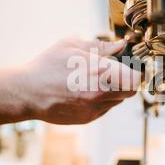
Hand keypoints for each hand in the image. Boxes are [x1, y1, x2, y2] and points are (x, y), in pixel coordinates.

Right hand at [21, 38, 140, 123]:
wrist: (27, 92)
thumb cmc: (48, 65)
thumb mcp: (72, 46)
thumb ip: (101, 46)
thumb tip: (120, 45)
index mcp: (100, 72)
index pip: (136, 77)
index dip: (136, 71)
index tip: (131, 66)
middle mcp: (101, 93)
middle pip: (131, 90)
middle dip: (127, 80)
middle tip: (116, 72)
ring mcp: (94, 108)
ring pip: (118, 100)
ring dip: (114, 90)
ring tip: (96, 80)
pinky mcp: (87, 119)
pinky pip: (105, 109)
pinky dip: (102, 100)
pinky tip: (86, 91)